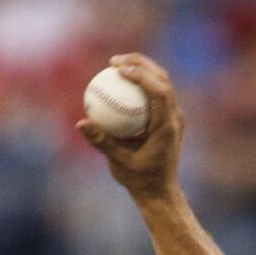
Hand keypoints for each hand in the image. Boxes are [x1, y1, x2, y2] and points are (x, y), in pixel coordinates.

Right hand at [76, 54, 184, 202]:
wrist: (160, 193)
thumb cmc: (140, 181)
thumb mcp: (119, 163)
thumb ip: (102, 141)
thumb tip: (81, 123)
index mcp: (166, 127)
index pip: (158, 91)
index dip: (140, 74)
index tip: (117, 69)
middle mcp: (174, 118)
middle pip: (162, 78)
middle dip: (139, 63)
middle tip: (114, 61)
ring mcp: (174, 117)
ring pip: (162, 82)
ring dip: (141, 68)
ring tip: (116, 65)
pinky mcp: (169, 118)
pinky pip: (156, 92)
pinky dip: (141, 82)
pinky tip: (121, 81)